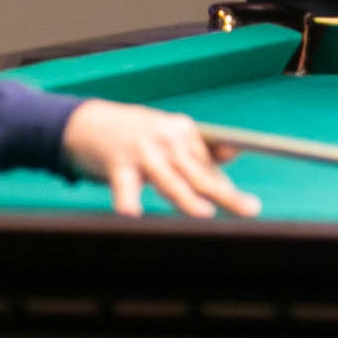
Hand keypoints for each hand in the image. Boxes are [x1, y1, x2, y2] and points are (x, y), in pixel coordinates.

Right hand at [61, 99, 259, 217]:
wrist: (86, 122)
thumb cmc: (135, 135)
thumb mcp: (168, 137)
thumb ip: (197, 150)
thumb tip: (233, 154)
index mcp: (183, 131)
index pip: (209, 165)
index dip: (225, 187)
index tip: (248, 207)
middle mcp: (167, 139)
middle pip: (199, 172)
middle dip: (225, 193)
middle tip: (250, 209)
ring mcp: (143, 151)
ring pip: (170, 180)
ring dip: (187, 197)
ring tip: (204, 213)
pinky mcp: (117, 163)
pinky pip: (124, 186)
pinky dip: (128, 200)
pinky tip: (132, 215)